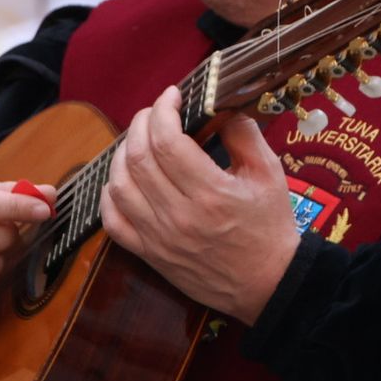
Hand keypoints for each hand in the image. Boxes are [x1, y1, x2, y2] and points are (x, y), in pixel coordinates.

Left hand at [101, 86, 299, 325]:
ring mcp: (160, 238)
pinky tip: (123, 179)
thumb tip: (220, 103)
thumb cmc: (270, 227)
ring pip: (119, 186)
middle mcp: (180, 215)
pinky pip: (113, 222)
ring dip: (122, 154)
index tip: (172, 95)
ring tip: (139, 140)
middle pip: (138, 158)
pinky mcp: (151, 255)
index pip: (167, 141)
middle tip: (155, 112)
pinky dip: (110, 195)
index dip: (163, 110)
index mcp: (211, 193)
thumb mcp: (269, 174)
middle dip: (141, 124)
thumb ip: (244, 135)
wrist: (268, 284)